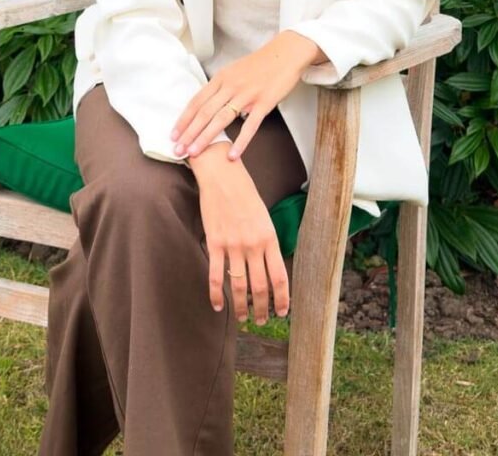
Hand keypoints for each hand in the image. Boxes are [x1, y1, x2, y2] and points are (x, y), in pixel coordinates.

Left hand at [171, 31, 325, 160]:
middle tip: (178, 149)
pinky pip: (250, 126)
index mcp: (221, 78)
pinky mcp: (264, 103)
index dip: (184, 119)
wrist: (285, 54)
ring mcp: (247, 95)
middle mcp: (230, 86)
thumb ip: (221, 86)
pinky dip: (240, 142)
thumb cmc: (260, 64)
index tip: (173, 134)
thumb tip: (207, 104)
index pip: (197, 101)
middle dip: (189, 133)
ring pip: (221, 119)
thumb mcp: (234, 70)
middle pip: (205, 112)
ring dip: (206, 137)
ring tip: (194, 153)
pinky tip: (232, 155)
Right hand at [191, 145, 288, 322]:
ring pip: (239, 286)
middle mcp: (253, 244)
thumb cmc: (245, 195)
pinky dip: (216, 294)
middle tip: (262, 321)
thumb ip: (267, 242)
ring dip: (242, 307)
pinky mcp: (215, 243)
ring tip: (243, 319)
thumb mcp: (264, 217)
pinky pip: (216, 275)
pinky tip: (218, 306)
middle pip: (260, 286)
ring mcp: (233, 245)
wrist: (223, 176)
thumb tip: (270, 266)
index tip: (283, 313)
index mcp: (269, 237)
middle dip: (262, 309)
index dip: (282, 299)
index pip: (280, 276)